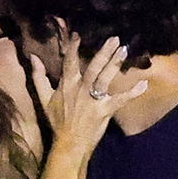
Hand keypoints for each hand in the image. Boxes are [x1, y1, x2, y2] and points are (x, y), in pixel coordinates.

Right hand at [32, 34, 147, 154]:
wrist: (68, 144)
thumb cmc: (57, 121)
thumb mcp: (43, 98)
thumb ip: (38, 76)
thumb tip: (33, 57)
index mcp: (66, 84)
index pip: (70, 61)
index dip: (74, 46)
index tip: (79, 34)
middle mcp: (81, 89)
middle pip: (93, 66)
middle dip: (104, 51)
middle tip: (114, 38)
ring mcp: (94, 99)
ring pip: (106, 77)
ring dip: (115, 63)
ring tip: (124, 50)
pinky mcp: (105, 110)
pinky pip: (121, 99)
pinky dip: (133, 93)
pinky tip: (144, 84)